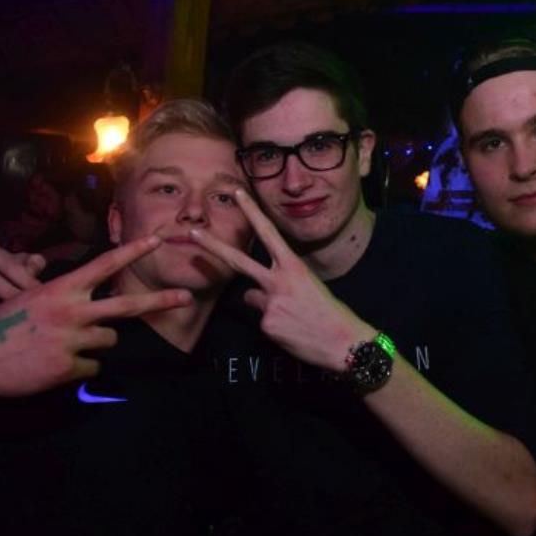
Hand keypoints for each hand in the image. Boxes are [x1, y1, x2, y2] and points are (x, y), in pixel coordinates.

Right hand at [0, 236, 191, 397]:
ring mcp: (71, 339)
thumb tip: (96, 307)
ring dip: (93, 344)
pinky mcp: (67, 367)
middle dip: (160, 301)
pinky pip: (93, 368)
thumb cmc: (2, 325)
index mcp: (62, 288)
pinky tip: (52, 366)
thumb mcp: (33, 299)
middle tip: (187, 297)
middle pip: (127, 305)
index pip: (105, 264)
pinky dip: (79, 369)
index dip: (133, 251)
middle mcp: (71, 310)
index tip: (158, 239)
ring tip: (60, 346)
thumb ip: (67, 299)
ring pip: (108, 340)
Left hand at [189, 189, 374, 372]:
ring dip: (265, 305)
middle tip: (192, 232)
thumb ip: (281, 281)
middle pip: (238, 260)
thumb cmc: (329, 312)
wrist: (343, 341)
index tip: (238, 194)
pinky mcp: (267, 324)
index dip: (252, 212)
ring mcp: (270, 303)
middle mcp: (279, 281)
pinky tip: (292, 330)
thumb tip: (254, 292)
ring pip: (251, 298)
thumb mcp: (309, 286)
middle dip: (213, 246)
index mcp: (294, 266)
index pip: (268, 233)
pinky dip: (274, 325)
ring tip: (292, 317)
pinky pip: (262, 321)